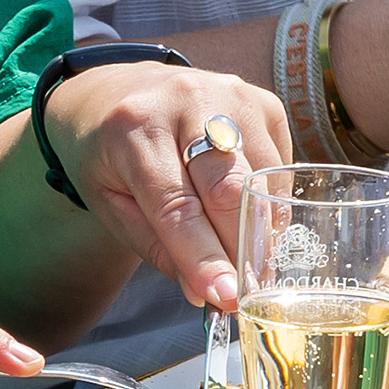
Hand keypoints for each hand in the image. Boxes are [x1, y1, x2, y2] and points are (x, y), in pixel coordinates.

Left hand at [36, 61, 293, 314]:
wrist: (115, 90)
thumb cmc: (109, 154)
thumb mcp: (110, 202)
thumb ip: (156, 246)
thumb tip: (206, 293)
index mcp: (135, 127)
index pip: (177, 205)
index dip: (204, 256)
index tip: (226, 298)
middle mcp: (189, 100)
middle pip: (231, 188)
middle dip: (243, 248)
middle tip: (247, 294)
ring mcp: (233, 94)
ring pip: (264, 181)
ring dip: (260, 232)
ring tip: (245, 260)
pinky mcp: (264, 102)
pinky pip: (279, 168)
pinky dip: (269, 204)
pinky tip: (247, 216)